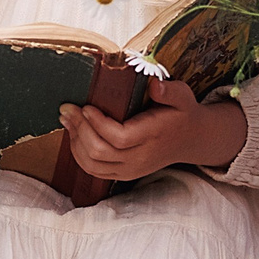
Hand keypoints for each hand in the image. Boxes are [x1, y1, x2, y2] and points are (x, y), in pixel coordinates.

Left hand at [59, 79, 247, 182]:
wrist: (190, 139)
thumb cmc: (182, 113)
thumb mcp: (183, 97)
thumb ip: (170, 91)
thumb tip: (154, 84)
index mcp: (153, 137)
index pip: (120, 138)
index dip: (98, 124)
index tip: (86, 106)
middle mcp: (141, 158)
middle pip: (101, 152)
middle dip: (80, 129)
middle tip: (67, 109)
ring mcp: (131, 169)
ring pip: (93, 164)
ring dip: (75, 142)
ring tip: (67, 120)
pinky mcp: (124, 174)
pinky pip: (94, 171)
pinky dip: (79, 155)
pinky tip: (75, 136)